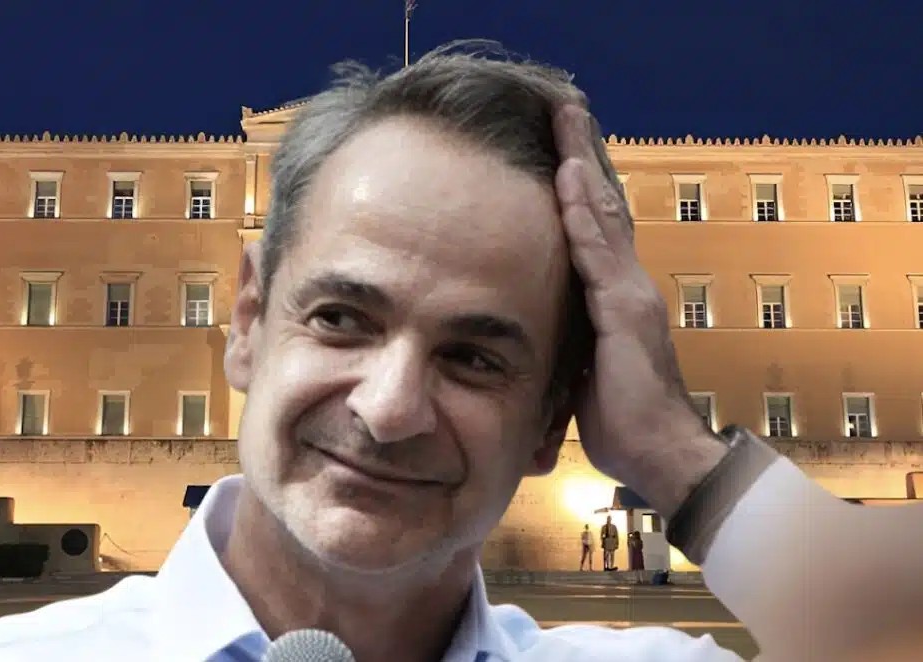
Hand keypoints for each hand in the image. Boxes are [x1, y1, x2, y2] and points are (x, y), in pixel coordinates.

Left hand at [552, 105, 726, 516]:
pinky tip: (568, 175)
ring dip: (582, 165)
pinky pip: (597, 251)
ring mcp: (630, 294)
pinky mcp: (624, 310)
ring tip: (566, 119)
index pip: (596, 232)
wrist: (661, 457)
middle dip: (583, 157)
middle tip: (566, 111)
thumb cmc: (624, 424)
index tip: (563, 150)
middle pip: (604, 208)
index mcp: (617, 301)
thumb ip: (571, 344)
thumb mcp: (585, 375)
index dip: (580, 190)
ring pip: (604, 216)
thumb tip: (539, 338)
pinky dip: (582, 211)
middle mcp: (628, 287)